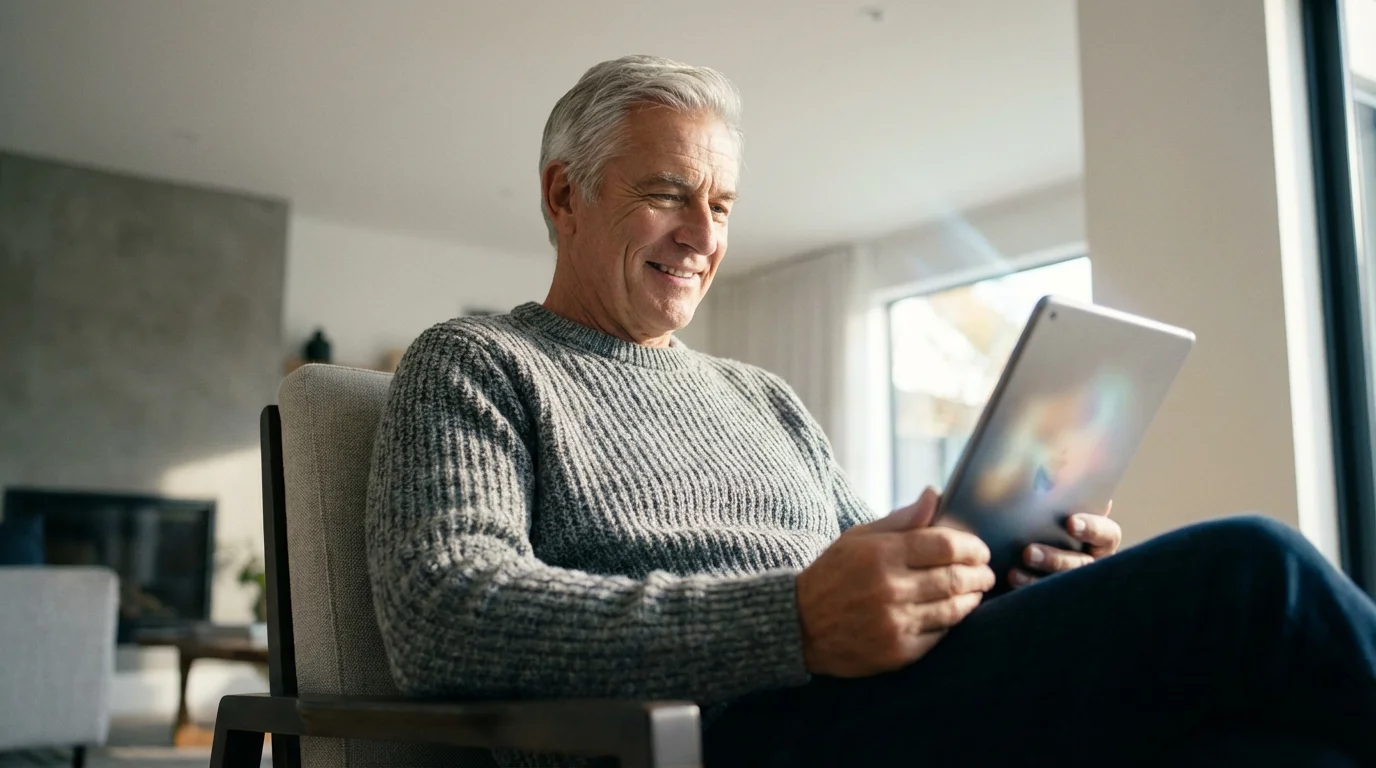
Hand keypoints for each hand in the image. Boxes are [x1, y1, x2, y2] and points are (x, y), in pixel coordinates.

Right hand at [796, 487, 994, 676]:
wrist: (800, 626)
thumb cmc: (832, 575)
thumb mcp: (858, 538)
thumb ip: (901, 520)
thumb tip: (935, 495)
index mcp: (881, 554)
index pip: (945, 545)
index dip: (972, 546)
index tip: (980, 550)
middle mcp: (891, 588)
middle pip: (955, 577)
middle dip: (980, 574)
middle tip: (987, 572)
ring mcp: (896, 623)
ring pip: (954, 609)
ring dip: (973, 598)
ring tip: (976, 591)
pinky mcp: (899, 652)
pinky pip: (940, 635)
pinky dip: (953, 622)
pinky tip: (955, 613)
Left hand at [1009, 501, 1120, 588]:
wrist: (1031, 551)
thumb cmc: (1048, 522)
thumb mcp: (1056, 511)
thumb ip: (1064, 499)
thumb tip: (1063, 477)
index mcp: (1101, 540)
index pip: (1107, 534)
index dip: (1092, 528)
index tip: (1070, 522)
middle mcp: (1093, 562)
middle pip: (1082, 564)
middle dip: (1055, 559)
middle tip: (1029, 552)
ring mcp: (1078, 583)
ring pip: (1064, 584)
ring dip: (1038, 578)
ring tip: (1014, 572)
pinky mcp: (1059, 597)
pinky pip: (1046, 598)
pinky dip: (1027, 590)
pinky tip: (1011, 581)